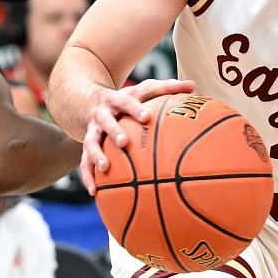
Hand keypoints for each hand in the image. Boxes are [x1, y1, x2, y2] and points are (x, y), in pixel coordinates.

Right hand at [79, 78, 195, 191]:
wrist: (91, 102)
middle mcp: (100, 114)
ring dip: (96, 155)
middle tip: (124, 142)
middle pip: (105, 122)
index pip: (126, 101)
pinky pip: (84, 163)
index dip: (135, 109)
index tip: (146, 117)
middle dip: (113, 131)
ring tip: (105, 169)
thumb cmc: (127, 99)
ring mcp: (91, 131)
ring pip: (90, 143)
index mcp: (115, 100)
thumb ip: (166, 88)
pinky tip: (95, 192)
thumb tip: (192, 85)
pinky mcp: (86, 147)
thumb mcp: (143, 90)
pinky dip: (88, 177)